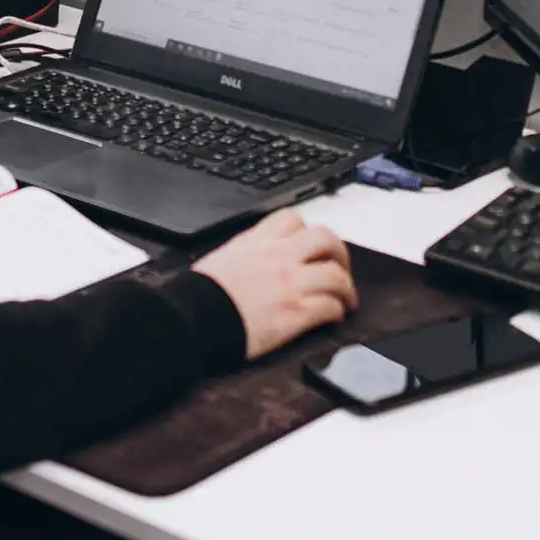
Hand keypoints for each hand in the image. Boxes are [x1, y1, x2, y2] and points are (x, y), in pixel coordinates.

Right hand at [192, 210, 358, 360]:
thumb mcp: (222, 258)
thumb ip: (246, 252)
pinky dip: (337, 311)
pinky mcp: (296, 312)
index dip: (308, 231)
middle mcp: (279, 257)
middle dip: (340, 254)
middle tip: (340, 268)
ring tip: (346, 300)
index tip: (312, 245)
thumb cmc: (200, 296)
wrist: (194, 320)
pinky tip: (334, 317)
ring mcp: (291, 283)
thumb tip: (255, 258)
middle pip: (326, 240)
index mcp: (258, 241)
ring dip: (346, 288)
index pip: (293, 219)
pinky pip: (330, 306)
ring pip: (336, 275)